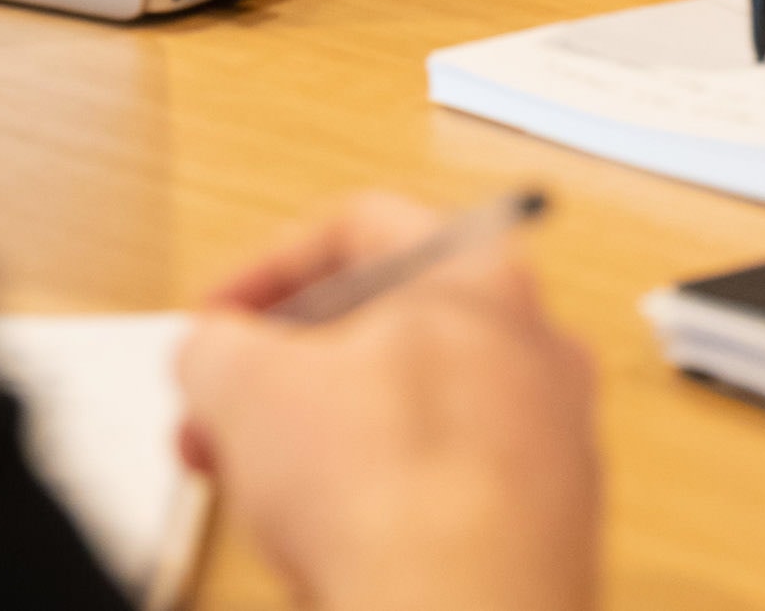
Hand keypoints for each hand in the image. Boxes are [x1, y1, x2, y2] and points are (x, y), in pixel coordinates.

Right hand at [179, 193, 599, 610]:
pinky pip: (445, 488)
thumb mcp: (243, 385)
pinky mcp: (546, 526)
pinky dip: (380, 499)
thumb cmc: (391, 493)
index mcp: (481, 275)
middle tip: (225, 411)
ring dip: (324, 439)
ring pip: (413, 414)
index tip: (219, 320)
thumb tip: (212, 354)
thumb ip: (214, 346)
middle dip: (284, 371)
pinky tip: (329, 540)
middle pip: (386, 329)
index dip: (264, 268)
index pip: (360, 226)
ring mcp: (552, 440)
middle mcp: (536, 346)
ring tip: (258, 485)